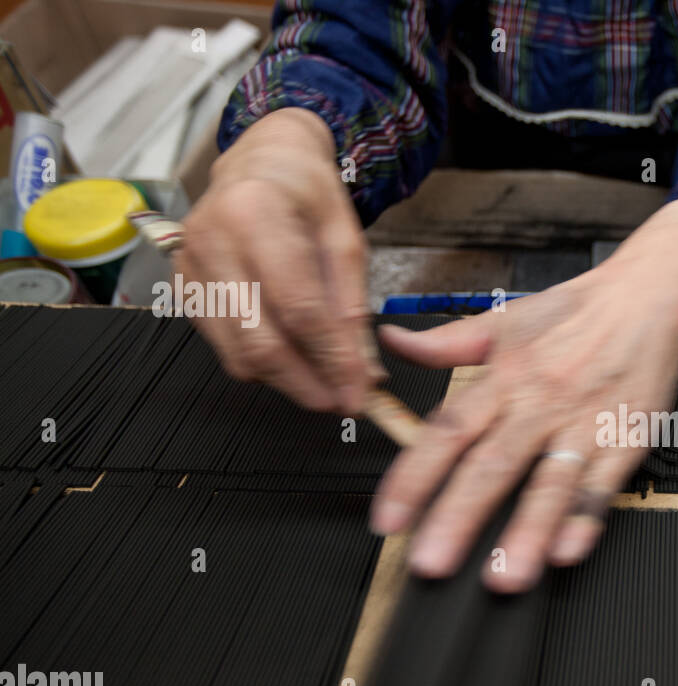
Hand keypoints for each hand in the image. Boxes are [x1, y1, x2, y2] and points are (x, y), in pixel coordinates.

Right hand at [174, 108, 382, 412]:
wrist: (260, 161)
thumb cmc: (306, 193)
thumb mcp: (345, 238)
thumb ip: (353, 306)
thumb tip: (364, 372)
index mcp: (256, 214)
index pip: (300, 309)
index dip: (332, 360)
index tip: (359, 392)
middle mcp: (211, 240)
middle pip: (260, 342)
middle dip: (306, 384)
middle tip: (341, 402)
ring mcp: (189, 265)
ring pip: (238, 354)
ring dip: (285, 381)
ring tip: (323, 384)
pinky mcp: (182, 286)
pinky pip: (223, 345)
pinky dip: (260, 364)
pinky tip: (291, 358)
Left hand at [370, 198, 677, 591]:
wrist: (651, 295)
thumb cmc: (578, 313)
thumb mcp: (505, 319)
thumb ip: (446, 342)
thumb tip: (395, 343)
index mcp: (505, 377)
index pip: (448, 430)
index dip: (414, 476)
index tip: (389, 517)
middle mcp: (541, 403)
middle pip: (493, 465)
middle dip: (459, 517)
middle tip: (432, 561)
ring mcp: (586, 425)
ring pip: (551, 483)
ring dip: (526, 532)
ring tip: (504, 576)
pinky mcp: (626, 440)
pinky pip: (604, 486)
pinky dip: (586, 519)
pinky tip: (568, 550)